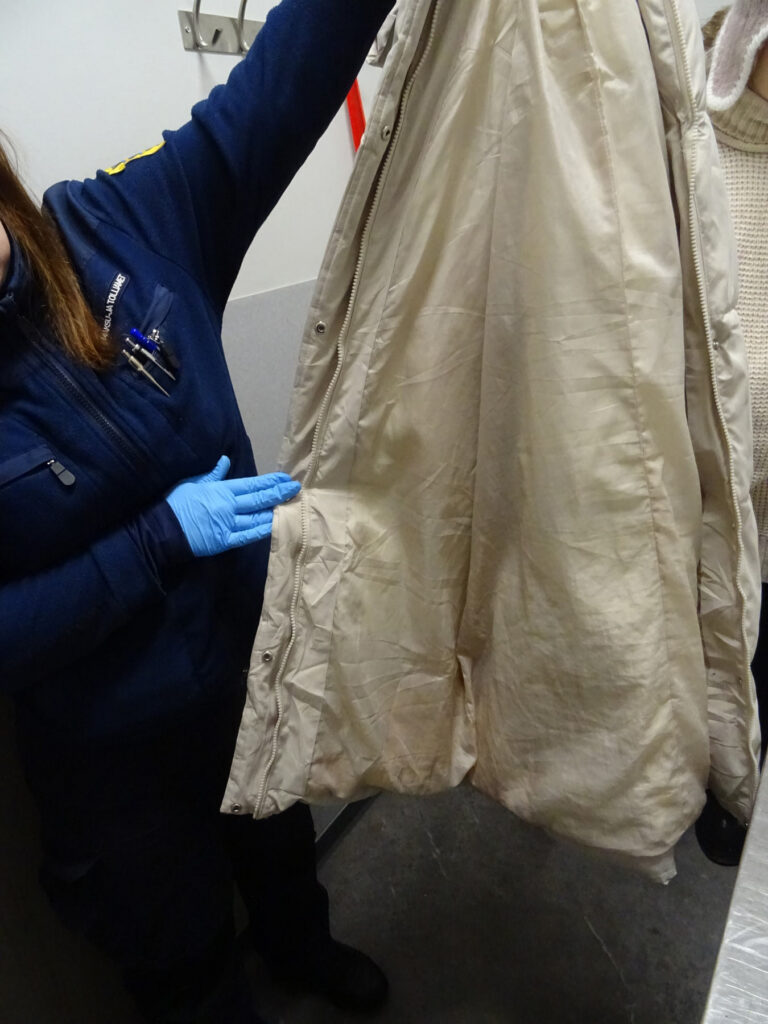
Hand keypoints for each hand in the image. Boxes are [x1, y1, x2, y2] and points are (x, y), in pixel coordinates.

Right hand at [166, 455, 299, 556]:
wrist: (162, 530)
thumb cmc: (175, 504)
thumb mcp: (193, 483)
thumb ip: (213, 475)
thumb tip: (225, 460)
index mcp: (221, 490)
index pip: (252, 484)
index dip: (271, 482)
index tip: (285, 479)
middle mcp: (229, 506)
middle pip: (259, 499)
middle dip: (279, 493)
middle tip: (295, 489)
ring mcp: (229, 525)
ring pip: (257, 517)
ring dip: (274, 511)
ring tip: (289, 506)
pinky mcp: (225, 541)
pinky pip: (247, 536)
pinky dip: (262, 530)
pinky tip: (274, 525)